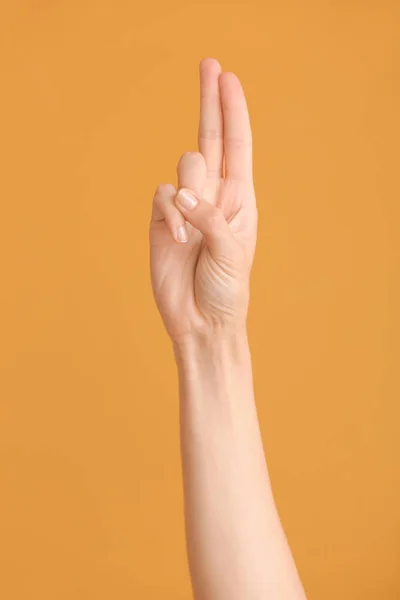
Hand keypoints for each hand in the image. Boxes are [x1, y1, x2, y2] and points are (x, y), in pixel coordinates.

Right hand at [149, 58, 257, 343]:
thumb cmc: (226, 289)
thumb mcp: (231, 251)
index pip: (237, 146)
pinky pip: (160, 195)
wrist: (200, 321)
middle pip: (209, 138)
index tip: (228, 78)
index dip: (233, 111)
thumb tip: (181, 193)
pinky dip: (167, 212)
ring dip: (188, 190)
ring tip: (191, 228)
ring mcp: (186, 206)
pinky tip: (175, 237)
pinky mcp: (161, 219)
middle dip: (210, 101)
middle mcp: (213, 196)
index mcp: (239, 199)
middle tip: (209, 63)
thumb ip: (209, 217)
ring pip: (183, 167)